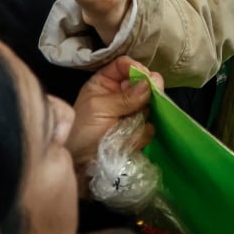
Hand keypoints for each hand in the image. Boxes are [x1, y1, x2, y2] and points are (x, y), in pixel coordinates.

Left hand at [67, 56, 164, 192]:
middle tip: (152, 96)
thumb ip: (124, 97)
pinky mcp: (138, 132)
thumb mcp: (98, 109)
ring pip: (150, 105)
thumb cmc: (81, 132)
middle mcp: (120, 95)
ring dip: (144, 114)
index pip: (124, 66)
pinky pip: (150, 126)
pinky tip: (130, 140)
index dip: (136, 69)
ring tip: (132, 124)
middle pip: (143, 83)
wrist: (80, 167)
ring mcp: (131, 114)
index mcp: (105, 83)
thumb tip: (149, 82)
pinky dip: (142, 133)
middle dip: (147, 90)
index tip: (145, 77)